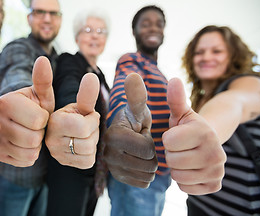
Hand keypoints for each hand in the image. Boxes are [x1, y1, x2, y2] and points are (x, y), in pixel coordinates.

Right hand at [0, 56, 53, 166]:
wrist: (21, 125)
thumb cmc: (34, 107)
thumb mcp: (40, 93)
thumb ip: (42, 79)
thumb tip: (42, 59)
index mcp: (5, 102)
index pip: (38, 120)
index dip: (43, 119)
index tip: (37, 114)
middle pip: (33, 139)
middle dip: (40, 133)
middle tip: (33, 127)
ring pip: (29, 152)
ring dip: (36, 145)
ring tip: (29, 134)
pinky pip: (24, 161)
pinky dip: (30, 155)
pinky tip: (24, 145)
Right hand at [45, 73, 99, 168]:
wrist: (61, 129)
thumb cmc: (71, 115)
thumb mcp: (76, 104)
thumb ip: (85, 94)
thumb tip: (92, 77)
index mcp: (53, 122)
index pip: (83, 128)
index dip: (92, 120)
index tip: (86, 115)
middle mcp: (50, 141)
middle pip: (87, 142)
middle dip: (93, 132)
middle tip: (86, 125)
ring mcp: (56, 155)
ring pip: (89, 153)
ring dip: (92, 142)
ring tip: (84, 134)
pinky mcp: (63, 164)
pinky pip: (87, 163)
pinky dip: (90, 154)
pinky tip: (82, 145)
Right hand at [103, 73, 156, 187]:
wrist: (127, 133)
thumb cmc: (135, 119)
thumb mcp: (138, 108)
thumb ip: (137, 95)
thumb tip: (132, 75)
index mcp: (112, 136)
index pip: (147, 149)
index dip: (150, 140)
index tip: (141, 132)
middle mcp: (107, 154)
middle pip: (148, 164)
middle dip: (152, 153)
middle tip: (141, 142)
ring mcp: (112, 168)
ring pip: (147, 175)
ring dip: (150, 163)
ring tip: (140, 151)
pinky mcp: (117, 178)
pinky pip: (143, 183)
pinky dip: (146, 174)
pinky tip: (139, 161)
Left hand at [163, 78, 225, 194]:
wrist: (206, 144)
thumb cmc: (187, 127)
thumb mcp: (181, 113)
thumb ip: (175, 99)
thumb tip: (174, 80)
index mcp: (204, 132)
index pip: (168, 141)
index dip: (167, 139)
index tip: (176, 135)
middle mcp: (215, 153)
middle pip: (172, 161)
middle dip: (171, 154)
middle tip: (180, 148)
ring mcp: (217, 171)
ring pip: (178, 176)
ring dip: (176, 168)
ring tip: (184, 157)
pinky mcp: (214, 186)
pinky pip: (185, 188)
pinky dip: (183, 180)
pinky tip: (190, 169)